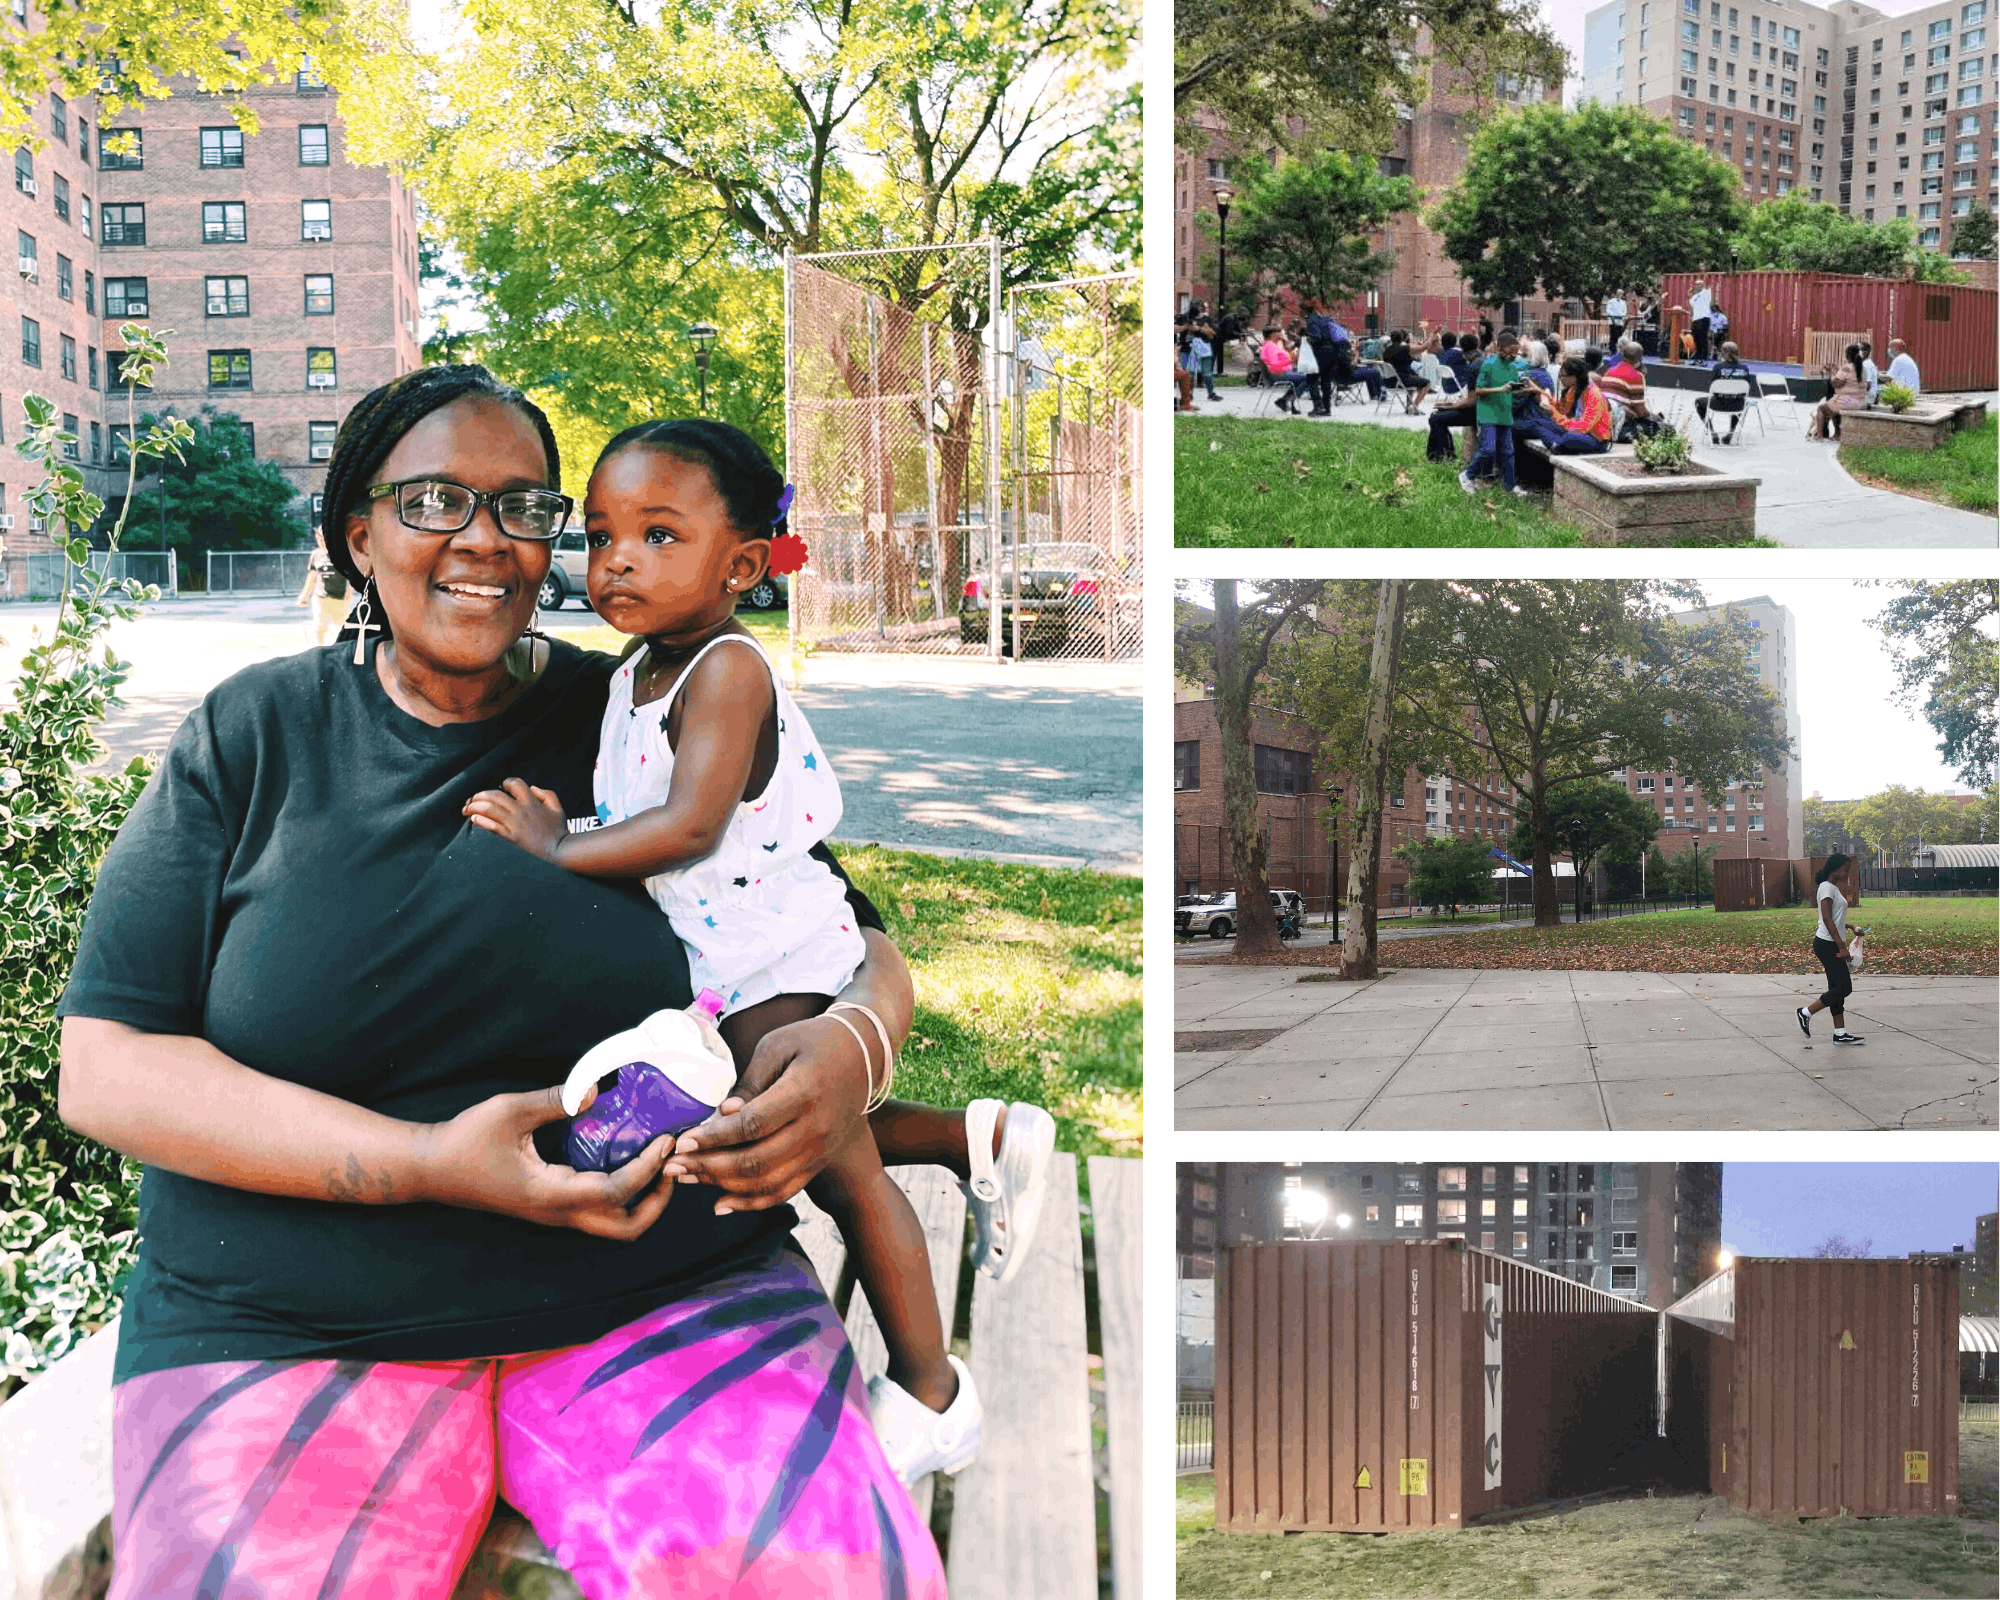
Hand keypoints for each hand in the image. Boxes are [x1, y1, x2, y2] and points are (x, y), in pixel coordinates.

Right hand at [417, 1084, 676, 1240]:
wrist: (430, 1168)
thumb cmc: (465, 1140)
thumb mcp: (509, 1110)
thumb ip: (555, 1100)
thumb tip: (596, 1091)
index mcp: (549, 1195)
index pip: (613, 1193)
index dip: (646, 1169)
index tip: (665, 1141)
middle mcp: (556, 1212)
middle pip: (624, 1229)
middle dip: (657, 1202)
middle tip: (670, 1166)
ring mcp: (553, 1212)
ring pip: (612, 1222)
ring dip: (642, 1199)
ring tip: (657, 1162)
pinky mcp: (550, 1204)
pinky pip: (597, 1207)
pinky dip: (622, 1191)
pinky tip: (626, 1157)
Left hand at [465, 778, 569, 862]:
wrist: (559, 852)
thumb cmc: (559, 831)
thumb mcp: (558, 809)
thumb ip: (546, 794)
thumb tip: (532, 788)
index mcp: (532, 802)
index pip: (515, 784)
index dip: (507, 783)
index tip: (503, 786)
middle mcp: (521, 811)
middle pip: (495, 795)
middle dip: (481, 794)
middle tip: (473, 798)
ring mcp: (514, 824)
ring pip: (488, 809)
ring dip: (474, 806)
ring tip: (467, 808)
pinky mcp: (510, 837)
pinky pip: (490, 827)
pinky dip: (479, 821)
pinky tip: (473, 819)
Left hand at [664, 1014, 870, 1213]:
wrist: (864, 1052)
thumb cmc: (814, 1040)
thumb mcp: (778, 1046)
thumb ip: (750, 1083)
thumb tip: (722, 1115)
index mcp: (804, 1092)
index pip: (752, 1125)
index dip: (714, 1137)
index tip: (682, 1140)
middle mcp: (816, 1127)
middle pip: (757, 1160)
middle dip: (708, 1167)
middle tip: (674, 1165)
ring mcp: (821, 1149)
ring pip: (767, 1182)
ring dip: (723, 1186)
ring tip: (688, 1179)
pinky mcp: (820, 1160)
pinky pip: (785, 1192)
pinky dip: (752, 1203)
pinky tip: (721, 1204)